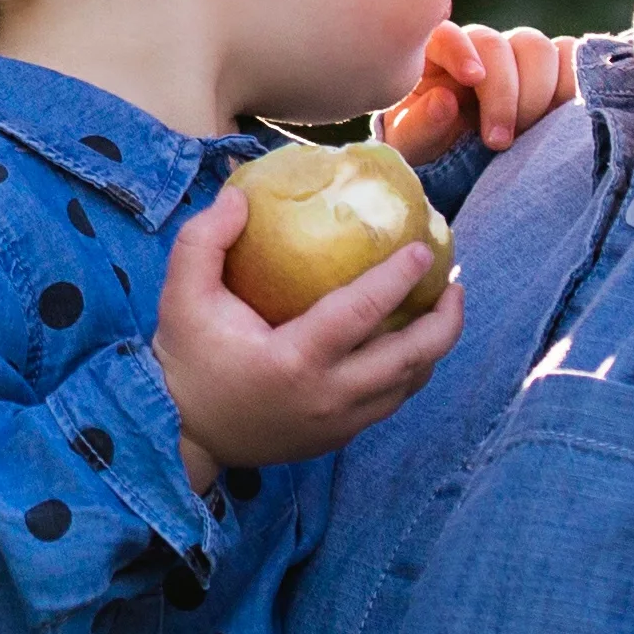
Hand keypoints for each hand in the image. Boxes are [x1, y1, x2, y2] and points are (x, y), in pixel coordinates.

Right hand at [152, 189, 463, 482]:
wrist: (181, 433)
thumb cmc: (186, 358)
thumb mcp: (180, 293)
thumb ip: (205, 240)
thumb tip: (240, 196)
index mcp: (294, 360)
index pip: (361, 314)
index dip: (397, 279)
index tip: (423, 249)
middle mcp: (328, 396)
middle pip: (410, 358)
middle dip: (445, 320)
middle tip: (453, 281)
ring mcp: (338, 423)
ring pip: (409, 385)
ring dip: (434, 346)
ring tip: (442, 308)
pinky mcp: (338, 437)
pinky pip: (390, 401)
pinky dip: (409, 370)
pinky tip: (408, 343)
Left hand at [381, 21, 577, 162]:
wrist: (467, 171)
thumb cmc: (431, 150)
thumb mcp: (414, 147)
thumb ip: (420, 126)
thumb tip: (443, 100)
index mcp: (436, 59)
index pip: (446, 34)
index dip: (461, 51)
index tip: (473, 79)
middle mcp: (479, 51)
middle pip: (498, 44)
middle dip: (503, 92)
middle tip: (500, 141)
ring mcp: (519, 57)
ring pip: (538, 48)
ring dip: (538, 91)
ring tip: (527, 134)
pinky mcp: (555, 69)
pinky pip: (572, 58)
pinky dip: (572, 84)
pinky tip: (561, 117)